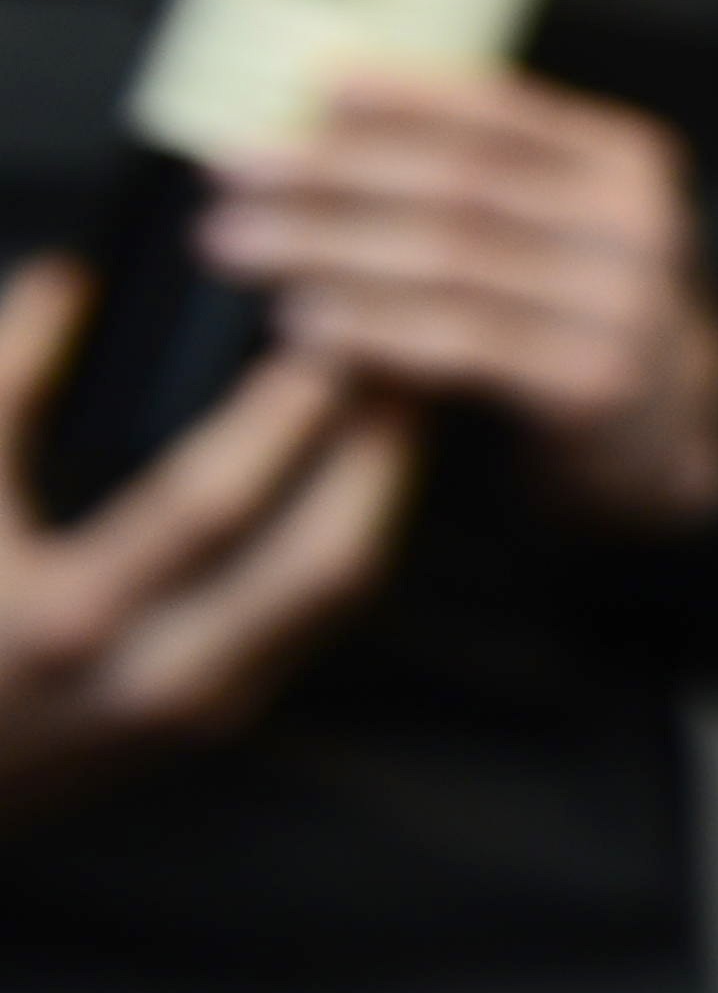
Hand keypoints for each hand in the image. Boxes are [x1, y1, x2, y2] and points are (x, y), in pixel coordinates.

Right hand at [0, 259, 414, 816]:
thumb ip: (1, 388)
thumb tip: (71, 277)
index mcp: (70, 622)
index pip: (210, 506)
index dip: (277, 413)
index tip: (320, 324)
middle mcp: (156, 680)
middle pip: (326, 558)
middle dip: (379, 447)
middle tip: (401, 345)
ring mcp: (204, 709)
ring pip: (345, 589)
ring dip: (384, 483)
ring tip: (396, 385)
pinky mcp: (225, 715)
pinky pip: (322, 613)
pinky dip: (355, 527)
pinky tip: (359, 460)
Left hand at [204, 67, 717, 532]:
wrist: (670, 435)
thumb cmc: (581, 318)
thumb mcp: (558, 228)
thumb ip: (481, 180)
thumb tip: (325, 121)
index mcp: (627, 164)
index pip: (498, 110)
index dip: (397, 96)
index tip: (306, 87)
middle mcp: (636, 224)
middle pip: (458, 181)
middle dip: (331, 173)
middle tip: (231, 174)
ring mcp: (624, 304)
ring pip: (448, 259)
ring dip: (325, 247)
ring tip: (235, 243)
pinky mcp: (595, 381)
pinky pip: (460, 342)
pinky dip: (370, 327)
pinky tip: (302, 321)